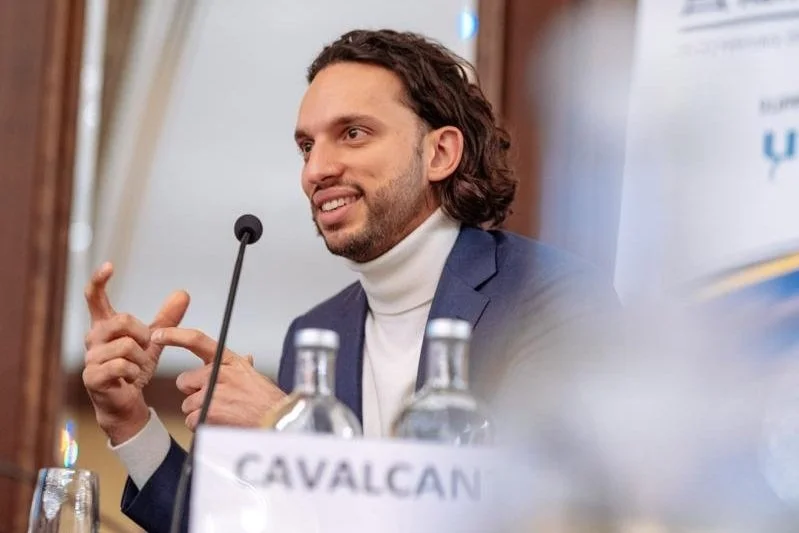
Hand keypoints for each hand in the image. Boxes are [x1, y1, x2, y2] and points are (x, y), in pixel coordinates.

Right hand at [82, 262, 189, 443]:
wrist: (127, 402)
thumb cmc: (133, 368)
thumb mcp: (153, 340)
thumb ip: (166, 318)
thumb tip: (183, 293)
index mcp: (104, 326)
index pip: (95, 298)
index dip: (99, 281)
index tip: (109, 266)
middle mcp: (92, 338)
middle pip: (122, 320)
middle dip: (142, 333)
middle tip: (145, 347)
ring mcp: (90, 357)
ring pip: (125, 345)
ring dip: (140, 358)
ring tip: (136, 368)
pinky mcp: (92, 376)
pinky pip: (121, 365)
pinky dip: (134, 371)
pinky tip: (130, 378)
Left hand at [151, 327, 286, 430]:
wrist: (277, 422)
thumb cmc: (268, 401)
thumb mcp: (256, 376)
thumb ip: (243, 367)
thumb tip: (246, 358)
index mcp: (229, 360)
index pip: (197, 340)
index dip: (174, 336)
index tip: (158, 335)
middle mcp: (219, 372)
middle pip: (185, 381)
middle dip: (194, 393)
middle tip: (215, 400)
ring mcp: (213, 392)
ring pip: (187, 404)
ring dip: (199, 412)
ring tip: (222, 414)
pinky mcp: (209, 411)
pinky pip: (191, 420)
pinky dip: (201, 426)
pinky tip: (218, 423)